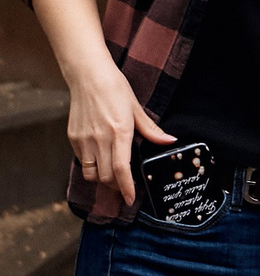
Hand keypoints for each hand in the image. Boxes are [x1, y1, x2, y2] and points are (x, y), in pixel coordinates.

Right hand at [65, 66, 174, 217]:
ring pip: (90, 172)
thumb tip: (170, 142)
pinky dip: (91, 166)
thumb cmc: (115, 90)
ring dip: (101, 179)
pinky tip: (100, 161)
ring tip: (112, 178)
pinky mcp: (73, 137)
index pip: (121, 169)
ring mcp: (84, 138)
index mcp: (119, 132)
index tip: (129, 198)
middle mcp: (100, 138)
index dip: (125, 187)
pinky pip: (82, 160)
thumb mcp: (137, 109)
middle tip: (124, 188)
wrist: (88, 76)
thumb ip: (151, 130)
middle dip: (115, 186)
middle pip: (105, 176)